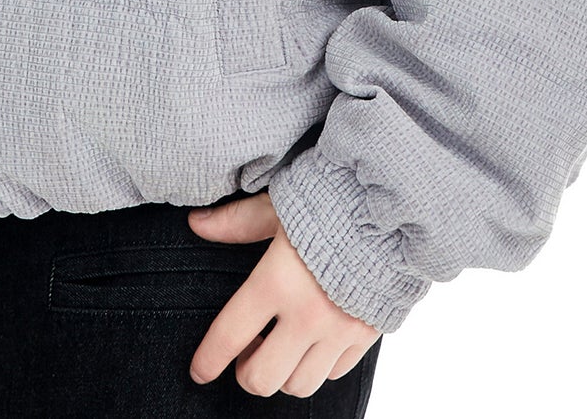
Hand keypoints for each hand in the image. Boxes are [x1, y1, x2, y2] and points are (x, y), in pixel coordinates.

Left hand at [185, 192, 381, 398]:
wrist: (390, 207)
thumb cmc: (330, 201)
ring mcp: (338, 330)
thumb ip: (237, 222)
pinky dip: (317, 367)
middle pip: (262, 378)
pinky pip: (333, 374)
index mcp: (277, 281)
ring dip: (281, 374)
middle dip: (245, 372)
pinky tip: (310, 342)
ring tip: (277, 348)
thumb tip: (196, 224)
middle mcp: (307, 315)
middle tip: (245, 352)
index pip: (229, 335)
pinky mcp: (365, 335)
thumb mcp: (278, 207)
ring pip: (298, 385)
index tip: (199, 371)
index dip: (208, 360)